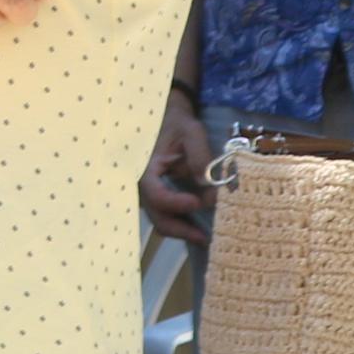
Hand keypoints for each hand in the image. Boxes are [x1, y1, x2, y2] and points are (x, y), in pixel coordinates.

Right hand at [142, 90, 215, 245]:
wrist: (167, 116)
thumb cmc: (177, 122)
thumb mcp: (191, 133)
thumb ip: (199, 157)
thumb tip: (209, 185)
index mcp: (146, 167)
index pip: (156, 194)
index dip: (176, 203)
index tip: (198, 203)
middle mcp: (144, 184)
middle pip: (156, 215)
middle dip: (179, 229)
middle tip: (203, 237)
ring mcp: (151, 190)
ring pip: (161, 219)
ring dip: (182, 229)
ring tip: (204, 236)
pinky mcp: (161, 193)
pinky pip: (168, 213)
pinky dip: (182, 221)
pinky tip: (199, 225)